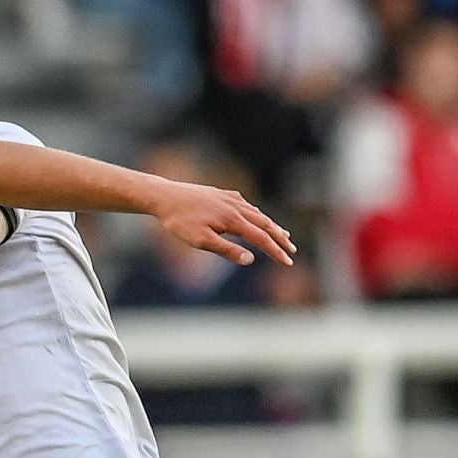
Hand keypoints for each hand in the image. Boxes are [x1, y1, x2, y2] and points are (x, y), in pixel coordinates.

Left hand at [152, 181, 295, 266]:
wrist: (164, 196)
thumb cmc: (180, 221)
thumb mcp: (200, 241)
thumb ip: (226, 250)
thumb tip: (250, 260)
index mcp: (233, 219)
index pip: (261, 238)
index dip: (275, 251)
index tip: (287, 262)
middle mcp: (236, 206)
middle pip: (265, 224)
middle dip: (280, 238)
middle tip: (292, 251)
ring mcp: (230, 198)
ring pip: (257, 213)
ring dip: (271, 226)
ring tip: (282, 235)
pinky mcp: (222, 194)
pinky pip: (246, 206)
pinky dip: (257, 214)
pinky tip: (257, 217)